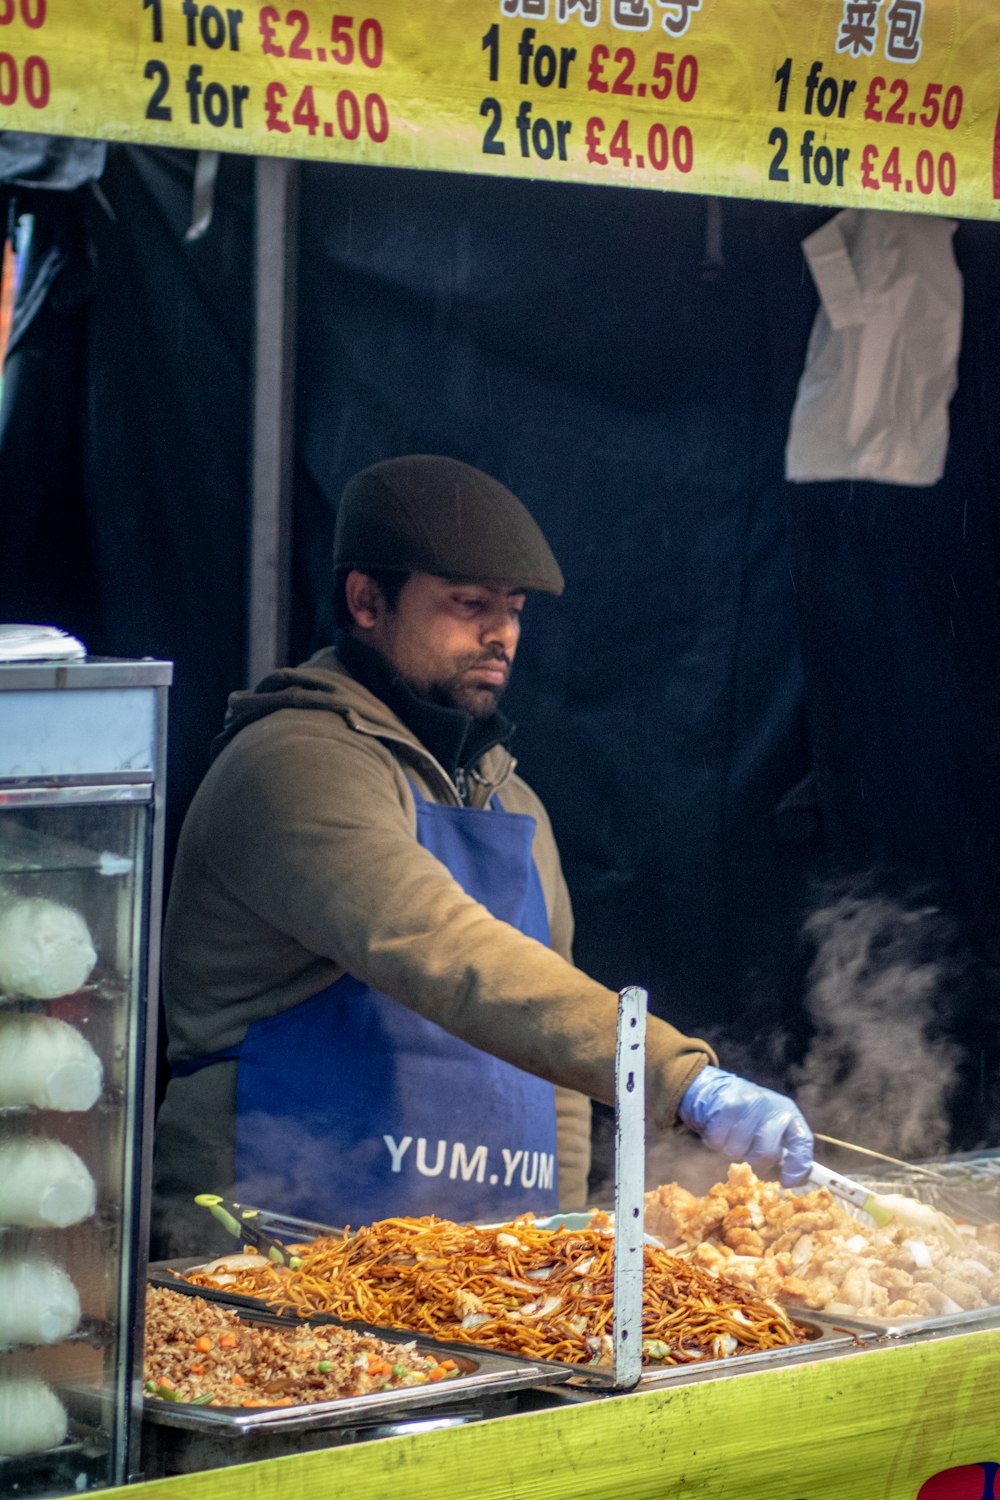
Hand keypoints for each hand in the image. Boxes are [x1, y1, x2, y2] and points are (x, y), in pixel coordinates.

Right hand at [678, 1066, 813, 1186]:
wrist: (715, 1088)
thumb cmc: (748, 1114)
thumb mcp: (771, 1125)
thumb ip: (783, 1148)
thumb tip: (794, 1179)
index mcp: (787, 1112)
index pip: (802, 1141)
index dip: (798, 1165)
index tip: (788, 1181)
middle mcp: (770, 1106)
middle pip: (766, 1153)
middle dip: (755, 1160)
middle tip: (749, 1151)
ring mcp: (747, 1105)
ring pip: (738, 1150)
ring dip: (732, 1148)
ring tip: (732, 1133)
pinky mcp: (724, 1106)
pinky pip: (718, 1141)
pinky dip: (716, 1140)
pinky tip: (719, 1127)